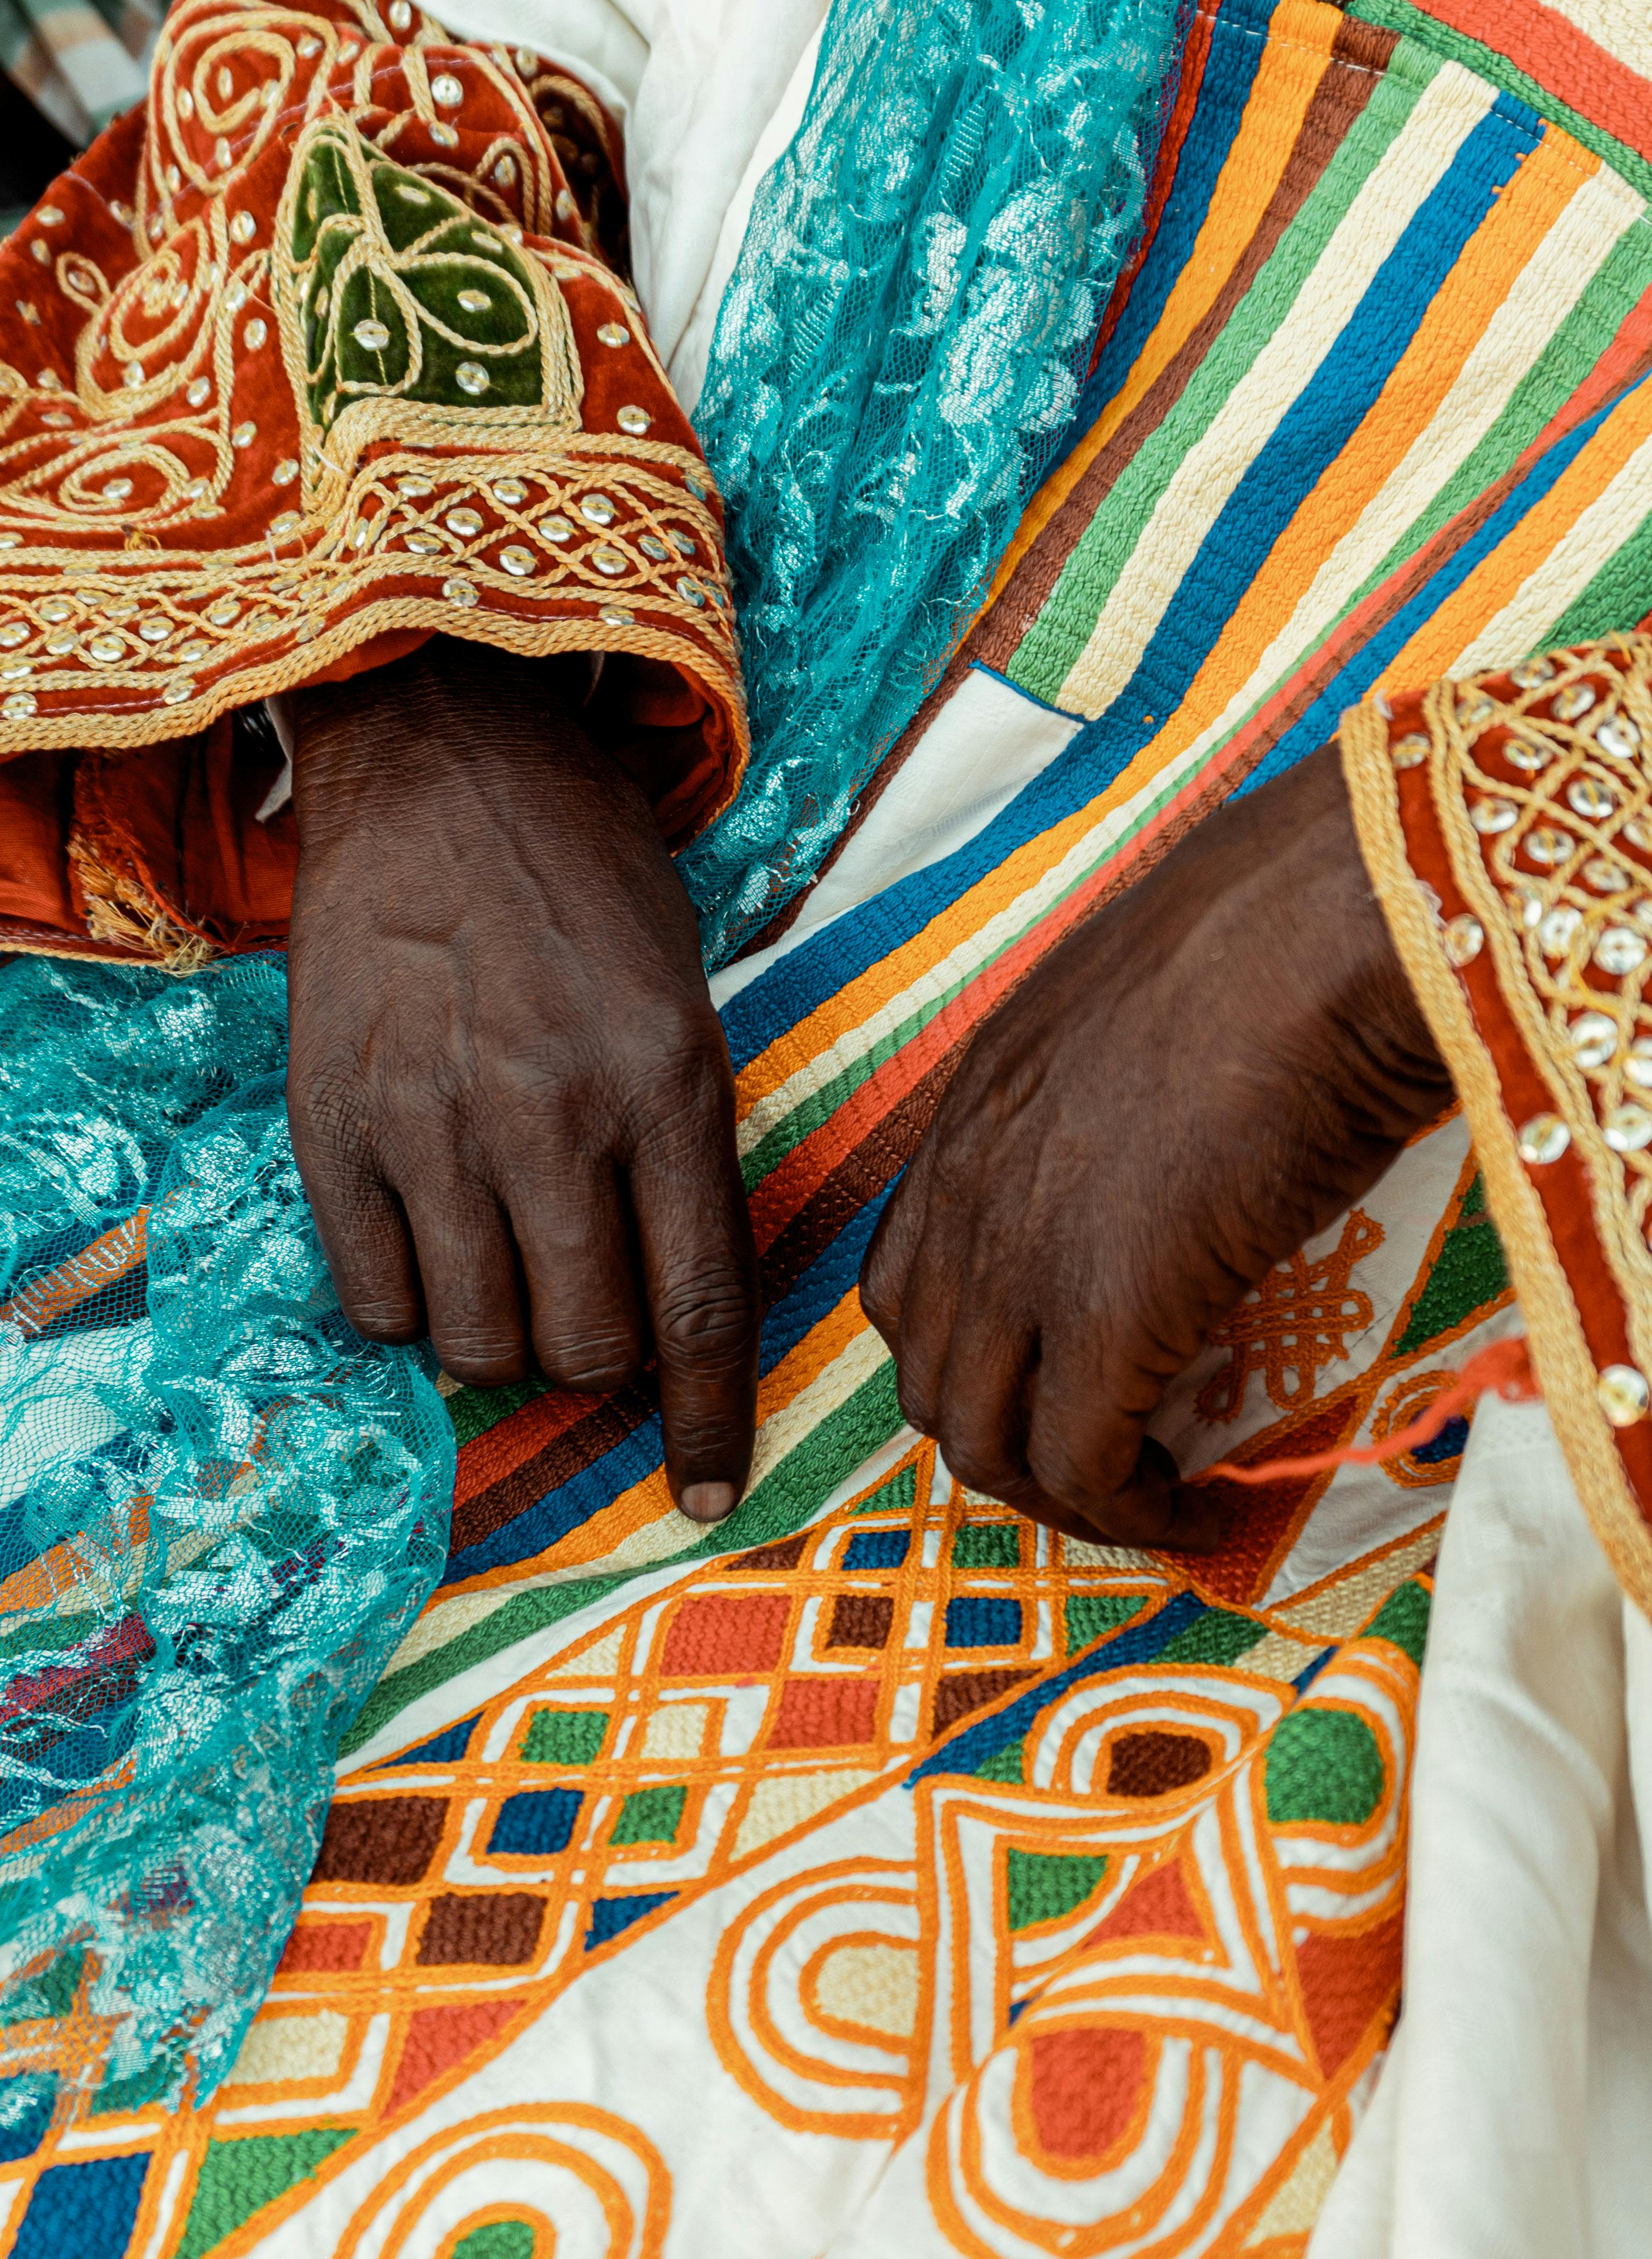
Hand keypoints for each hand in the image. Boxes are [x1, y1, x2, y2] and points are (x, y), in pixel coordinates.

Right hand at [286, 639, 757, 1522]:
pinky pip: (373, 1303)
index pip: (700, 1309)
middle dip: (596, 1360)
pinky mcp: (335, 1123)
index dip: (709, 1423)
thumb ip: (689, 1163)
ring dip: (501, 1334)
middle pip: (584, 1350)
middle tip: (588, 1303)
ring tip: (505, 1259)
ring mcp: (432, 1121)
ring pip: (476, 1342)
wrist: (448, 764)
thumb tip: (682, 1328)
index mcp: (668, 1084)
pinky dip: (408, 1304)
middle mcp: (552, 1114)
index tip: (709, 1494)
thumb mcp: (689, 1010)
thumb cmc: (588, 891)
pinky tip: (429, 1240)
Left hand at [859, 741, 1447, 1550]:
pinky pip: (1081, 1465)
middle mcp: (973, 1186)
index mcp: (977, 1105)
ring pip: (983, 1440)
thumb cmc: (1285, 930)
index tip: (1055, 1384)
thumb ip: (1127, 1089)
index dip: (970, 1356)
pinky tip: (1189, 1510)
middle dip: (1003, 1441)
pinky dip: (1126, 1511)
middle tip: (1104, 1466)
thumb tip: (1182, 1142)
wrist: (1338, 919)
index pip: (908, 1278)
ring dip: (1060, 1495)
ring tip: (1147, 1500)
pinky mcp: (1110, 1316)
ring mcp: (1028, 1256)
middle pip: (927, 1374)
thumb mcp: (1154, 1006)